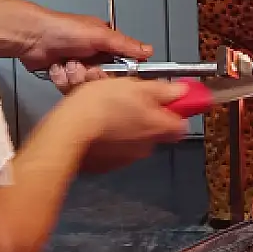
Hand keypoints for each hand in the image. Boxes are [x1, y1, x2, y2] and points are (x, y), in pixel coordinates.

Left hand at [0, 0, 152, 91]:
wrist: (32, 37)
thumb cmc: (64, 29)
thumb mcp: (99, 35)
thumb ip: (125, 45)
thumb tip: (148, 50)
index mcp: (106, 43)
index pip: (121, 65)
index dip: (115, 73)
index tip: (107, 72)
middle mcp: (94, 56)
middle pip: (103, 80)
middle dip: (90, 75)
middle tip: (82, 66)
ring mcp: (78, 67)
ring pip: (86, 86)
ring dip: (74, 76)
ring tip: (66, 63)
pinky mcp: (64, 77)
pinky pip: (69, 89)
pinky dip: (62, 79)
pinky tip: (57, 68)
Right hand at [45, 78, 190, 172]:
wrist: (70, 129)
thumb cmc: (103, 103)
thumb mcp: (137, 87)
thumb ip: (164, 91)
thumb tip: (182, 91)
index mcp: (159, 128)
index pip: (182, 124)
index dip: (177, 111)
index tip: (167, 101)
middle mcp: (147, 147)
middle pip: (156, 130)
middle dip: (147, 116)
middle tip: (131, 100)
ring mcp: (128, 158)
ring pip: (134, 139)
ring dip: (127, 126)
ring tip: (110, 110)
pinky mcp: (108, 165)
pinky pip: (116, 149)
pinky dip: (111, 138)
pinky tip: (99, 126)